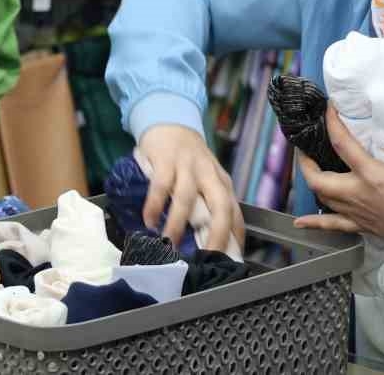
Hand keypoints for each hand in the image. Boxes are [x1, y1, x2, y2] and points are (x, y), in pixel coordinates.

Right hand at [136, 124, 244, 251]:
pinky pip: (161, 185)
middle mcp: (209, 174)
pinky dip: (154, 205)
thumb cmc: (188, 159)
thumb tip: (206, 241)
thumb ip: (207, 204)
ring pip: (187, 198)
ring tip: (168, 244)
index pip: (234, 212)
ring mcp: (187, 166)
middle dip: (215, 234)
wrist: (170, 122)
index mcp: (221, 182)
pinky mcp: (165, 160)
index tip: (228, 260)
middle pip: (220, 206)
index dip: (234, 237)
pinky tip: (148, 220)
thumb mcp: (205, 179)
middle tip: (205, 257)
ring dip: (177, 224)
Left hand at [294, 108, 383, 273]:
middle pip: (317, 178)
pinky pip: (333, 226)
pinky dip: (315, 222)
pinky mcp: (363, 227)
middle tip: (306, 145)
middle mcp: (358, 195)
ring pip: (322, 198)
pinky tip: (300, 223)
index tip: (329, 108)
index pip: (341, 144)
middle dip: (306, 160)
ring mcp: (358, 213)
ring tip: (310, 167)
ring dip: (312, 181)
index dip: (331, 123)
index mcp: (373, 176)